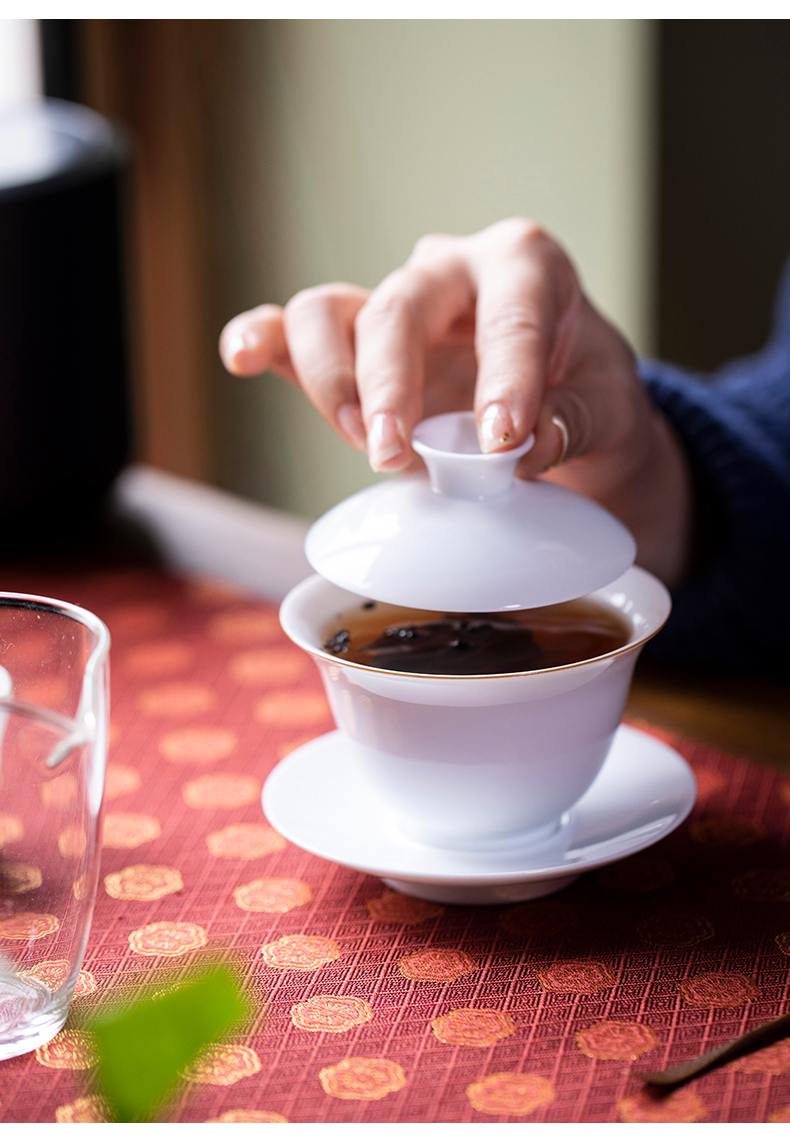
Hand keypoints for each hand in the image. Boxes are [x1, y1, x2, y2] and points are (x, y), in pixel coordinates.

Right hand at [220, 218, 692, 585]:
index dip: (506, 376)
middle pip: (400, 308)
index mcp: (524, 265)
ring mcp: (393, 304)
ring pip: (331, 312)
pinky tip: (241, 359)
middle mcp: (448, 270)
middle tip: (399, 457)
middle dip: (393, 385)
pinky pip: (292, 330)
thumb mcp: (607, 407)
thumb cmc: (583, 388)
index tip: (503, 441)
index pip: (510, 311)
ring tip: (362, 444)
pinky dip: (261, 340)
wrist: (560, 397)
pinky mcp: (352, 344)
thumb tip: (527, 445)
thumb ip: (573, 421)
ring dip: (333, 383)